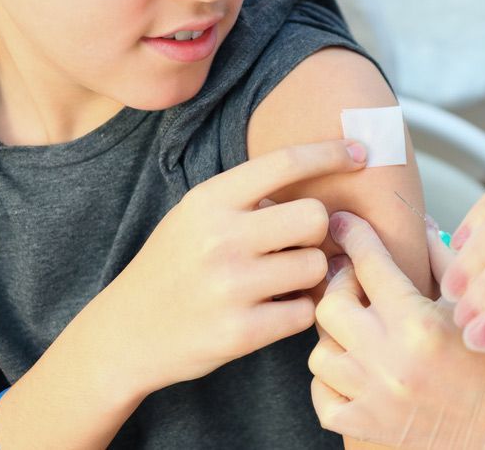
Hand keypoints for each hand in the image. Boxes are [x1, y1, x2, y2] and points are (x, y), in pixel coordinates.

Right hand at [100, 140, 367, 393]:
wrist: (124, 333)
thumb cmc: (174, 267)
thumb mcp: (196, 216)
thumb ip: (248, 198)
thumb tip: (319, 178)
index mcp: (210, 200)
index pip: (285, 162)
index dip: (330, 153)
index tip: (360, 151)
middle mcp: (220, 238)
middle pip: (315, 217)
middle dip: (316, 232)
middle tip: (296, 245)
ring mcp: (230, 287)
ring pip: (316, 267)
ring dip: (309, 275)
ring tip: (280, 281)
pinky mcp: (240, 333)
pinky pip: (305, 312)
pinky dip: (298, 312)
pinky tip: (273, 310)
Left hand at [309, 212, 484, 448]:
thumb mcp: (478, 305)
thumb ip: (444, 261)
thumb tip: (420, 224)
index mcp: (419, 326)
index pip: (370, 265)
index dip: (354, 236)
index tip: (343, 223)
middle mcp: (389, 363)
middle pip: (330, 307)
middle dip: (342, 285)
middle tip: (360, 280)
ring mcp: (375, 400)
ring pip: (319, 353)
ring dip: (336, 335)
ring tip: (360, 326)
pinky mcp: (370, 430)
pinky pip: (323, 399)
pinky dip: (331, 380)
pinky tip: (354, 365)